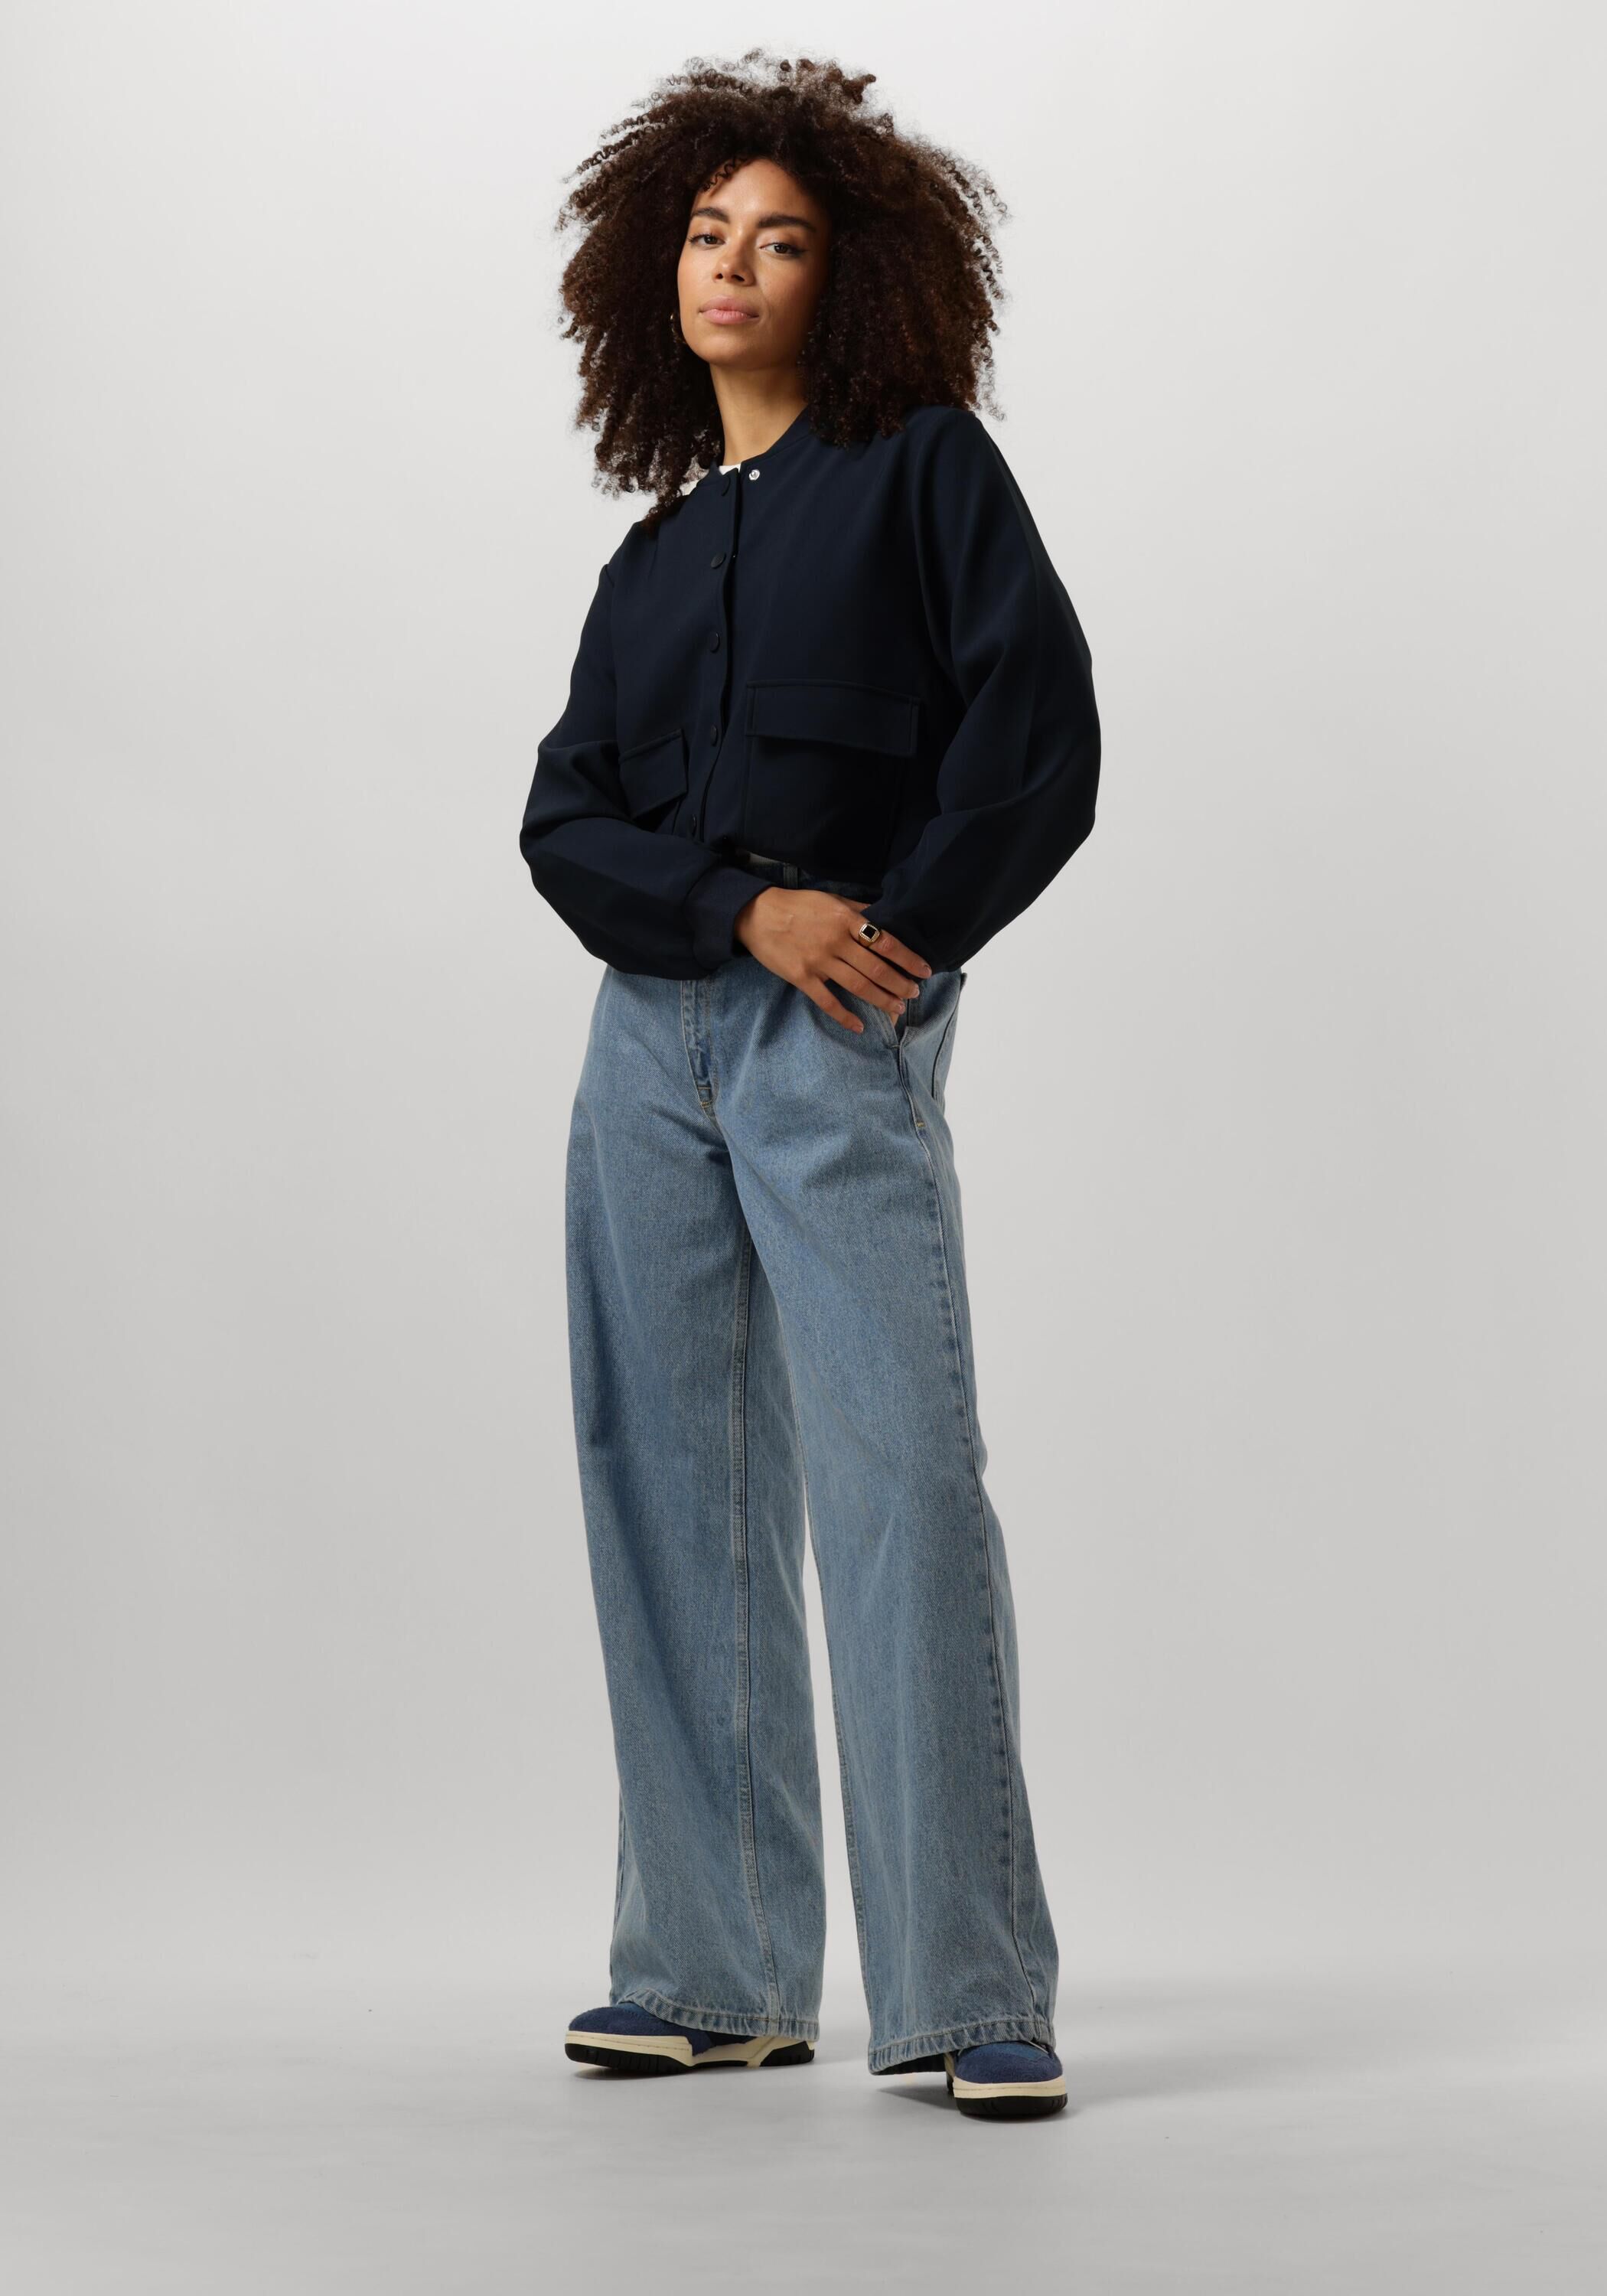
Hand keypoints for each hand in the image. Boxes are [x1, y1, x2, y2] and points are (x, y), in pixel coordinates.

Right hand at [734, 888, 932, 1031]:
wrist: (758, 915)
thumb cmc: (798, 905)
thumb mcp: (831, 899)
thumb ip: (858, 910)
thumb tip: (886, 915)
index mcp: (846, 920)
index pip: (886, 941)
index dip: (908, 958)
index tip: (924, 970)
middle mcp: (836, 942)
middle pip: (876, 969)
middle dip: (900, 984)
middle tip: (914, 993)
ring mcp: (819, 961)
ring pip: (858, 986)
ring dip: (882, 1000)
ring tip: (897, 1008)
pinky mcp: (802, 977)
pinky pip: (828, 1001)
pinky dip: (845, 1016)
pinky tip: (860, 1026)